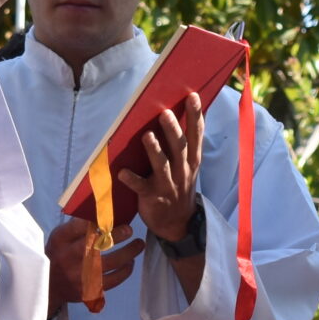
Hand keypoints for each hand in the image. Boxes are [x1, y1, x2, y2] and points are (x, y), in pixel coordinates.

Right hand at [45, 214, 141, 316]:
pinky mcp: (90, 289)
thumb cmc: (59, 254)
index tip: (110, 215)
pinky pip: (114, 280)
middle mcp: (70, 257)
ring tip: (139, 244)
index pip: (79, 226)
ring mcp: (81, 275)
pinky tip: (130, 262)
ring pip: (110, 263)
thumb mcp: (60, 237)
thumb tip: (100, 210)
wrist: (50, 286)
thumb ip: (77, 225)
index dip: (97, 220)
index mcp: (62, 240)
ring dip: (128, 253)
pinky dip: (125, 270)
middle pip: (97, 244)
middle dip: (117, 235)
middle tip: (129, 229)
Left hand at [118, 91, 205, 244]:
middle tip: (165, 112)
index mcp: (192, 159)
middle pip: (179, 146)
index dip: (195, 115)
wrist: (177, 224)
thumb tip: (175, 112)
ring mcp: (168, 184)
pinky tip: (122, 172)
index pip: (196, 134)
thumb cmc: (179, 185)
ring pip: (161, 165)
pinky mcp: (152, 197)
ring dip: (154, 150)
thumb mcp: (188, 165)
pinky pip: (141, 187)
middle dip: (172, 129)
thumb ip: (183, 143)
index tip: (193, 96)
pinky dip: (131, 179)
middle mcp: (183, 170)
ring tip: (147, 135)